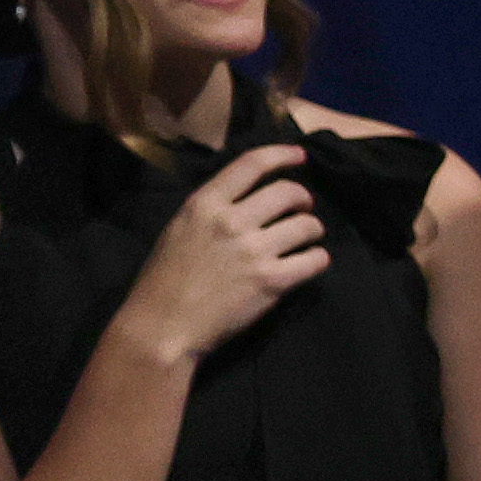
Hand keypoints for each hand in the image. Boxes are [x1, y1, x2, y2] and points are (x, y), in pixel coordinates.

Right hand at [118, 144, 328, 364]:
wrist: (163, 325)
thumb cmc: (165, 279)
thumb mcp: (180, 228)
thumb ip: (212, 208)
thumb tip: (248, 196)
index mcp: (204, 203)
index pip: (251, 164)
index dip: (282, 155)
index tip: (299, 156)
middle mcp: (231, 221)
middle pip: (288, 192)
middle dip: (303, 199)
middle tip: (302, 209)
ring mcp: (254, 251)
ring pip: (307, 225)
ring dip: (312, 230)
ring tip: (306, 238)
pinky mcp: (272, 281)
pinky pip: (315, 260)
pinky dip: (318, 259)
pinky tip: (309, 262)